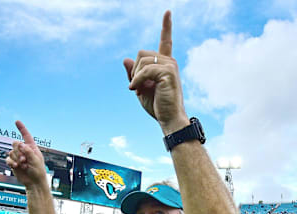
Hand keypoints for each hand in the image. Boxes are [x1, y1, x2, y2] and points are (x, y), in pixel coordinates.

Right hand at [6, 121, 47, 188]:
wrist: (33, 182)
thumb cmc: (38, 172)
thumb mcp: (36, 160)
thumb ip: (28, 151)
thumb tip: (21, 144)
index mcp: (32, 148)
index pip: (26, 136)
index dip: (21, 128)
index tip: (16, 121)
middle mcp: (24, 151)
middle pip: (15, 143)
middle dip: (18, 151)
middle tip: (24, 159)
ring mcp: (18, 157)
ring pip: (11, 152)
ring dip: (16, 158)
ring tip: (23, 165)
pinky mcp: (13, 163)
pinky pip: (8, 159)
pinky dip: (11, 162)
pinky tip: (16, 166)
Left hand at [123, 10, 189, 134]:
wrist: (169, 119)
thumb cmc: (157, 105)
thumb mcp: (140, 88)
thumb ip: (134, 73)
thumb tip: (126, 58)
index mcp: (165, 63)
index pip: (165, 41)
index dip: (166, 26)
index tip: (168, 12)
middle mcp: (170, 61)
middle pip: (141, 53)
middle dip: (134, 70)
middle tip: (136, 87)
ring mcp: (170, 66)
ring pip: (142, 60)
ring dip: (135, 76)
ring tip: (138, 90)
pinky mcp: (168, 72)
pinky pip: (145, 70)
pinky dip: (137, 80)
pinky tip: (136, 90)